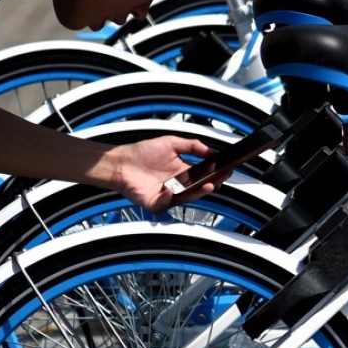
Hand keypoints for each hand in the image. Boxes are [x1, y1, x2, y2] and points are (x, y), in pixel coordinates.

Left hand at [107, 135, 229, 213]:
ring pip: (187, 198)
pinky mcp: (155, 204)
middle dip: (212, 183)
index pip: (204, 175)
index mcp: (183, 172)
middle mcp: (178, 185)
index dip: (216, 173)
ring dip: (197, 192)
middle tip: (221, 178)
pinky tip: (173, 189)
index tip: (227, 169)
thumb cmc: (142, 152)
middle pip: (199, 188)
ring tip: (207, 184)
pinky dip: (170, 198)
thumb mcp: (172, 143)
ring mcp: (168, 196)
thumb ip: (193, 146)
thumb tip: (213, 150)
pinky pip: (167, 204)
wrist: (121, 162)